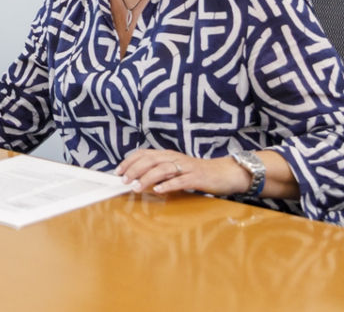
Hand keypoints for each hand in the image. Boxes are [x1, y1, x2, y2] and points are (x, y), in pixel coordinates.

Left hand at [117, 148, 250, 195]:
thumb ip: (160, 171)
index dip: (129, 161)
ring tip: (136, 187)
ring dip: (147, 178)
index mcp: (168, 155)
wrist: (225, 172)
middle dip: (134, 169)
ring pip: (162, 169)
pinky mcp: (196, 178)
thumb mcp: (176, 169)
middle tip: (124, 180)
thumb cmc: (197, 173)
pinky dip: (167, 185)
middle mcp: (175, 158)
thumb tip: (138, 178)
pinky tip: (158, 190)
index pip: (144, 153)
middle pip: (150, 160)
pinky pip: (180, 180)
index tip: (117, 171)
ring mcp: (186, 167)